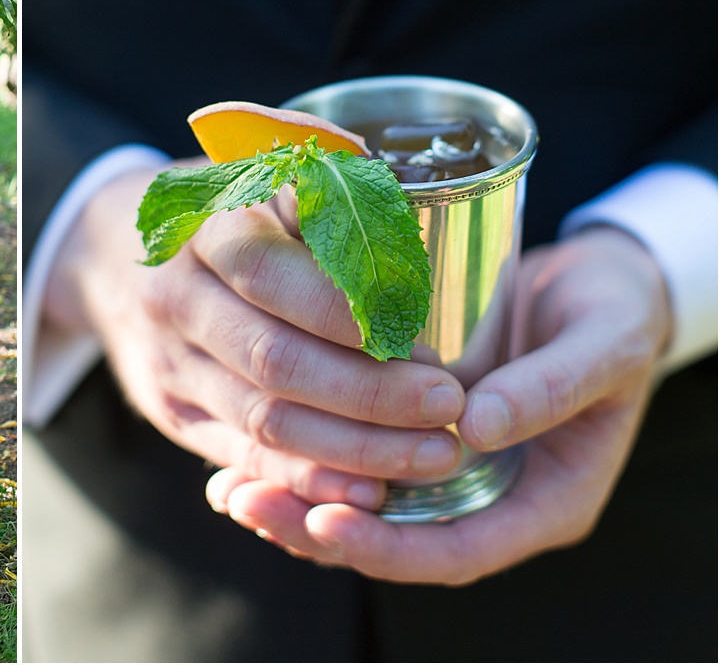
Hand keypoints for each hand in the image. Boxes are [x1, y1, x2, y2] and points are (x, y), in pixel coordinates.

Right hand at [42, 165, 467, 509]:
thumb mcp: (254, 177)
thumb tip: (400, 210)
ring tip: (434, 453)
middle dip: (371, 392)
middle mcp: (176, 299)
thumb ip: (320, 193)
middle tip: (448, 403)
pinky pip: (244, 458)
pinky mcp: (172, 413)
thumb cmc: (215, 212)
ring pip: (265, 420)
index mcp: (203, 228)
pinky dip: (310, 480)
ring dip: (356, 448)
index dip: (348, 312)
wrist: (108, 255)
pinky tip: (371, 491)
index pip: (272, 274)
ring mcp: (169, 363)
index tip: (423, 334)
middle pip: (274, 359)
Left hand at [205, 226, 671, 583]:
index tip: (327, 523)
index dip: (389, 547)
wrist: (600, 290)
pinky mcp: (410, 432)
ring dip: (294, 499)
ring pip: (361, 507)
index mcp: (541, 502)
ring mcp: (444, 470)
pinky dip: (298, 458)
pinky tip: (242, 446)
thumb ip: (552, 386)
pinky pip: (349, 461)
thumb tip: (477, 427)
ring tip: (228, 488)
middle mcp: (483, 498)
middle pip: (392, 540)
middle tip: (248, 503)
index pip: (456, 550)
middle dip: (316, 530)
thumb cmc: (612, 318)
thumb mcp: (604, 345)